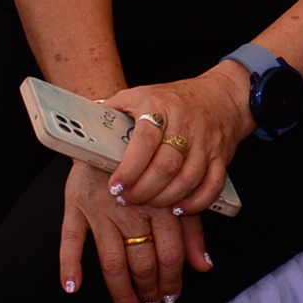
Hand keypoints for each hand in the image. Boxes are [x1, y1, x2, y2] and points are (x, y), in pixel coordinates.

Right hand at [57, 158, 206, 302]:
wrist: (112, 126)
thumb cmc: (150, 164)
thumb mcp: (176, 191)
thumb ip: (192, 229)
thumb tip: (204, 267)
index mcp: (160, 204)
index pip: (170, 253)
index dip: (171, 280)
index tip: (170, 298)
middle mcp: (132, 208)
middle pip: (142, 261)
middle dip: (148, 290)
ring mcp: (101, 208)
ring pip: (112, 260)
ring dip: (121, 291)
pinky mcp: (74, 203)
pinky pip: (70, 239)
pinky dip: (69, 265)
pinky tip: (72, 288)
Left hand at [104, 60, 254, 216]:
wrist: (222, 96)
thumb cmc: (175, 98)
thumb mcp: (140, 93)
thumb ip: (112, 109)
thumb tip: (80, 125)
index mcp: (160, 106)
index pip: (145, 140)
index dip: (129, 168)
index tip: (115, 186)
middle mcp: (185, 123)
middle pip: (165, 166)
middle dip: (143, 190)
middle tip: (127, 199)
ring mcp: (205, 142)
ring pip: (187, 179)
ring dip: (165, 199)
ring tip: (148, 204)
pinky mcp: (221, 157)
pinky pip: (212, 185)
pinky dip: (196, 202)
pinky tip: (179, 208)